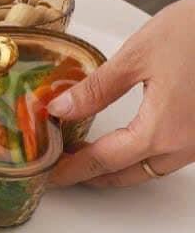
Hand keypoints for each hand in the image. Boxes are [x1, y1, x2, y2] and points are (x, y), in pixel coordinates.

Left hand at [48, 0, 194, 187]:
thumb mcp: (134, 57)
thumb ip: (96, 89)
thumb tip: (61, 108)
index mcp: (163, 130)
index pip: (105, 161)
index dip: (72, 169)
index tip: (51, 175)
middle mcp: (186, 144)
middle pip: (129, 173)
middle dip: (92, 175)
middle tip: (62, 169)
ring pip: (151, 168)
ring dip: (117, 167)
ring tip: (85, 156)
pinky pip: (169, 155)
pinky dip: (139, 155)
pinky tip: (125, 141)